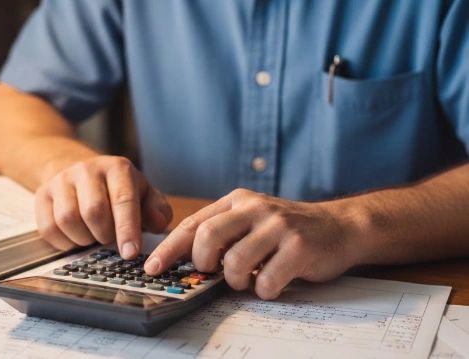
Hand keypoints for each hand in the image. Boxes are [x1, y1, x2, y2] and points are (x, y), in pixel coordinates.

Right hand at [35, 156, 172, 258]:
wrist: (81, 171)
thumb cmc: (118, 189)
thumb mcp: (143, 194)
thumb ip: (157, 209)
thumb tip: (157, 223)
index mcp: (117, 168)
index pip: (123, 200)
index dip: (127, 229)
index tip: (130, 253)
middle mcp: (87, 169)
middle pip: (93, 211)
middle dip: (104, 234)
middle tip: (109, 239)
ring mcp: (62, 180)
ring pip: (68, 219)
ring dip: (84, 238)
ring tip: (93, 236)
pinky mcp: (42, 194)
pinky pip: (48, 227)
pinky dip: (64, 242)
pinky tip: (76, 237)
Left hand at [143, 188, 364, 298]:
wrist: (338, 226)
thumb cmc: (286, 229)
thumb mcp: (251, 219)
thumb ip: (223, 232)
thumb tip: (184, 259)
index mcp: (237, 200)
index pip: (193, 224)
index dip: (169, 249)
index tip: (152, 269)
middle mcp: (254, 207)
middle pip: (207, 238)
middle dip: (203, 265)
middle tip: (213, 274)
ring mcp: (277, 225)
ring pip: (234, 262)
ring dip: (236, 281)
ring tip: (249, 279)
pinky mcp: (299, 246)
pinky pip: (267, 281)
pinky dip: (264, 291)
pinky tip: (272, 283)